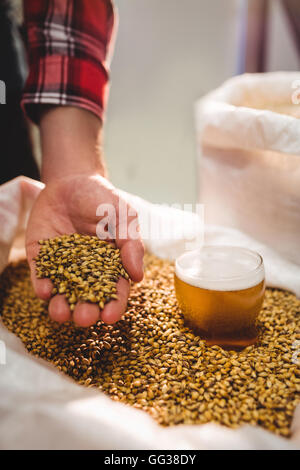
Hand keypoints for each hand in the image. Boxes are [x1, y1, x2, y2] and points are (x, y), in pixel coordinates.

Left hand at [26, 106, 143, 326]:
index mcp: (111, 266)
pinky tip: (44, 289)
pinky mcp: (41, 258)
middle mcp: (87, 272)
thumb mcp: (124, 217)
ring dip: (60, 306)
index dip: (114, 306)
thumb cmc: (103, 200)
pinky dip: (41, 285)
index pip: (115, 292)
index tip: (110, 317)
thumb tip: (138, 276)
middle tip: (84, 317)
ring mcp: (62, 267)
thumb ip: (131, 244)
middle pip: (87, 299)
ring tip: (60, 311)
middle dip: (85, 311)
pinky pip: (40, 275)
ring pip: (61, 294)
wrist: (72, 180)